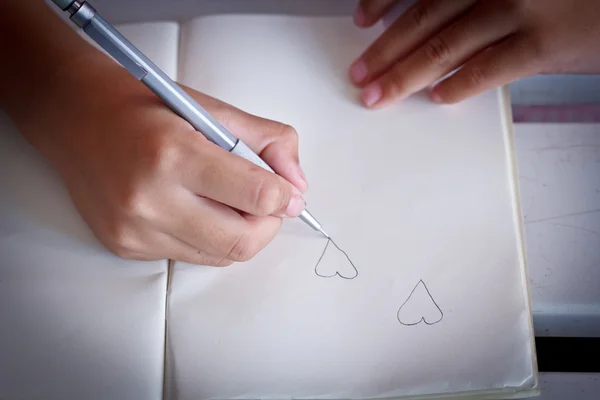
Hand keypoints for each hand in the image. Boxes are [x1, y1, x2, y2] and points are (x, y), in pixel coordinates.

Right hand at [21, 52, 307, 265]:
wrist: (72, 114)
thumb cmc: (142, 106)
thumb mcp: (211, 108)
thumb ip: (266, 143)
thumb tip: (297, 188)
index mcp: (174, 154)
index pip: (257, 196)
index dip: (283, 194)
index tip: (284, 188)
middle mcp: (150, 200)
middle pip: (242, 241)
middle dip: (268, 225)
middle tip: (266, 203)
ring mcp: (134, 230)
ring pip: (219, 256)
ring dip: (240, 233)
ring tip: (228, 201)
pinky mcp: (125, 246)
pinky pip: (191, 256)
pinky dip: (209, 238)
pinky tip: (196, 208)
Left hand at [349, 0, 599, 106]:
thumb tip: (433, 18)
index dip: (384, 0)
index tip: (362, 19)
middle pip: (424, 17)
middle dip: (385, 50)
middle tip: (360, 74)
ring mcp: (521, 9)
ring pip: (445, 47)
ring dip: (405, 75)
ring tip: (380, 94)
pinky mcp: (542, 44)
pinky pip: (488, 69)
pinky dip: (459, 85)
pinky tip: (438, 97)